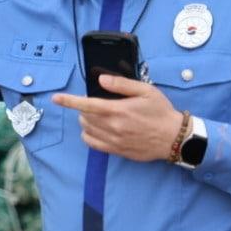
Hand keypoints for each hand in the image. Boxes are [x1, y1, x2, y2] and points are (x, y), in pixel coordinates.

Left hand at [52, 74, 186, 161]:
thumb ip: (122, 85)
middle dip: (85, 108)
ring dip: (87, 121)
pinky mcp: (116, 150)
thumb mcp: (146, 91)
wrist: (174, 138)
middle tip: (98, 103)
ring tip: (100, 115)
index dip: (69, 101)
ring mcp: (113, 141)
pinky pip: (93, 144)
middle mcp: (113, 127)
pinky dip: (89, 135)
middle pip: (84, 117)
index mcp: (118, 110)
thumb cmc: (161, 112)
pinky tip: (98, 129)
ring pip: (87, 130)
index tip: (56, 98)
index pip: (86, 105)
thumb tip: (102, 79)